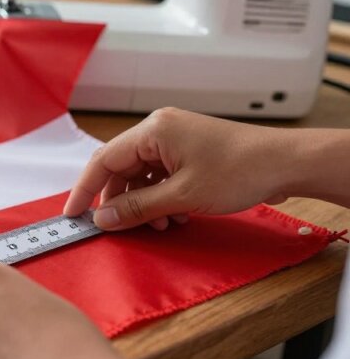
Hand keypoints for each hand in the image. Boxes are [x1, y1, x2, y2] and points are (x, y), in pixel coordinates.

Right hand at [63, 107, 293, 230]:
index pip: (103, 160)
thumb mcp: (181, 197)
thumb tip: (102, 218)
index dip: (85, 190)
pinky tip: (174, 217)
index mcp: (152, 131)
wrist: (286, 164)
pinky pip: (160, 176)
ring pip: (141, 176)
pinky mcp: (188, 152)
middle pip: (121, 169)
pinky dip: (160, 198)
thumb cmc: (239, 171)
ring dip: (143, 204)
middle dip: (120, 201)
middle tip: (119, 227)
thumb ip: (136, 208)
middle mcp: (159, 130)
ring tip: (159, 225)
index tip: (72, 215)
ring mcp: (175, 140)